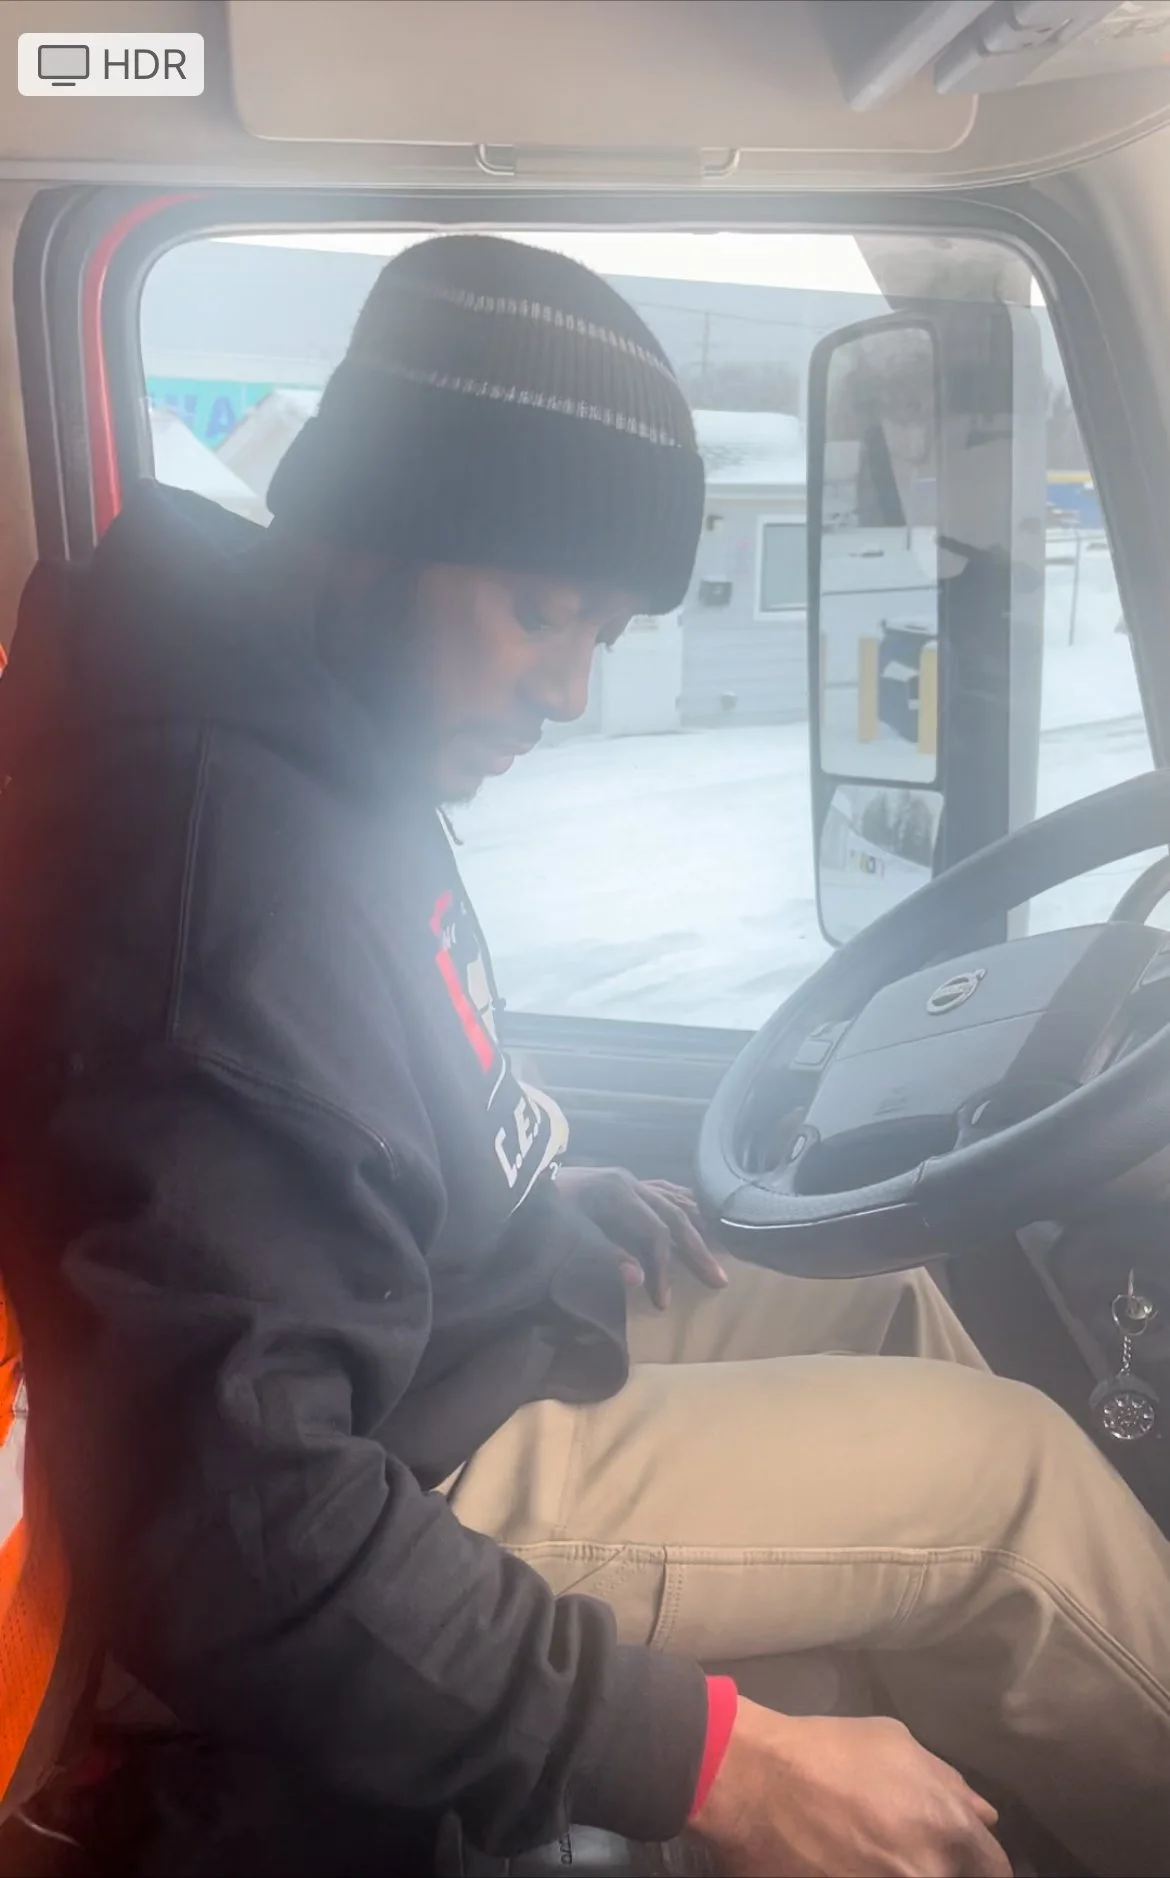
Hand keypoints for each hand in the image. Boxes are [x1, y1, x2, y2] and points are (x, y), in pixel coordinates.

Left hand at [552, 1167, 726, 1308]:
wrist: (512, 1182)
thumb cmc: (537, 1211)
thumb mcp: (567, 1234)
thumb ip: (604, 1254)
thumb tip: (639, 1277)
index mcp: (617, 1192)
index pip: (656, 1233)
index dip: (664, 1269)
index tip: (663, 1302)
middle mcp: (629, 1182)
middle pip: (673, 1216)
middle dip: (696, 1250)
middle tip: (719, 1280)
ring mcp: (626, 1180)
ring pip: (672, 1202)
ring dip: (696, 1228)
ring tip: (718, 1250)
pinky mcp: (620, 1182)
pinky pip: (661, 1192)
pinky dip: (682, 1204)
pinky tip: (696, 1211)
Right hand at [693, 1700, 1011, 1877]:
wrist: (752, 1781)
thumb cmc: (827, 1751)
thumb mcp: (894, 1743)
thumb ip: (946, 1782)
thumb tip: (983, 1814)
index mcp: (947, 1829)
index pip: (993, 1869)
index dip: (979, 1864)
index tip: (961, 1860)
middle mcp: (927, 1872)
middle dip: (935, 1864)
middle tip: (898, 1845)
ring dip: (898, 1868)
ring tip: (865, 1852)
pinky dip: (864, 1876)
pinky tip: (844, 1862)